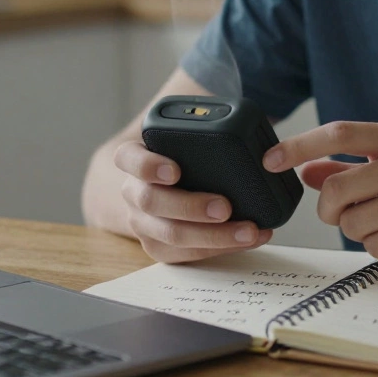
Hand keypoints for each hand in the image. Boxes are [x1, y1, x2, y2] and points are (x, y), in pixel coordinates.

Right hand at [111, 140, 272, 262]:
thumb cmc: (177, 156)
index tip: (175, 170)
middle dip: (190, 207)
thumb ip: (201, 125)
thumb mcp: (180, 137)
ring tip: (248, 230)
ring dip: (213, 236)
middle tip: (225, 206)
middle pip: (151, 202)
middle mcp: (133, 193)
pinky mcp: (158, 247)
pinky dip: (221, 249)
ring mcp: (142, 223)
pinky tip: (249, 239)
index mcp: (133, 160)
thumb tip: (243, 121)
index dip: (148, 166)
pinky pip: (186, 255)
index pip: (128, 158)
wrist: (155, 187)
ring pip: (170, 236)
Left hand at [263, 122, 377, 266]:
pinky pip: (374, 246)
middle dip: (331, 208)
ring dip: (362, 230)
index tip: (271, 160)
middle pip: (336, 188)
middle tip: (346, 212)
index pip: (338, 133)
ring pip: (352, 222)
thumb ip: (357, 165)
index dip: (299, 146)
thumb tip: (306, 170)